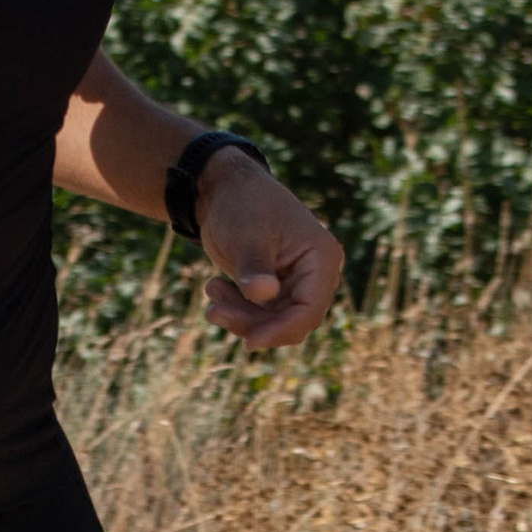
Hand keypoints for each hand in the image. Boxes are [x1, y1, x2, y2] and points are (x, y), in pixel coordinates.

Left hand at [197, 154, 341, 350]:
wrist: (225, 190)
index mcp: (321, 258)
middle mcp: (315, 274)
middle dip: (252, 323)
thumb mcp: (247, 235)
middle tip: (214, 312)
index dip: (281, 330)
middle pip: (291, 320)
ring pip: (272, 321)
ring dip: (239, 316)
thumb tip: (264, 294)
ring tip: (211, 290)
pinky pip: (260, 314)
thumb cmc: (242, 203)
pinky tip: (214, 287)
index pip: (310, 309)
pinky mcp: (276, 287)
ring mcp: (296, 282)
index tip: (249, 342)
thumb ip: (255, 266)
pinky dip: (236, 308)